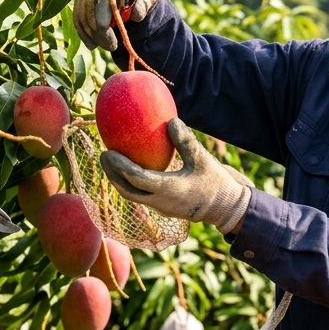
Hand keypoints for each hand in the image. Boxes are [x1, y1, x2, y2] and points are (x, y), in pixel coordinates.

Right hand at [74, 0, 161, 50]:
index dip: (104, 21)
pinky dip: (83, 32)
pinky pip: (77, 16)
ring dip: (92, 34)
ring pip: (81, 14)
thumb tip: (136, 14)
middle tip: (112, 46)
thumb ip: (145, 3)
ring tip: (107, 45)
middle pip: (89, 8)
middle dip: (99, 32)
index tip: (113, 41)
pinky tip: (92, 44)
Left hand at [100, 118, 252, 233]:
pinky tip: (131, 168)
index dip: (119, 166)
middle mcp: (160, 202)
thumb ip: (186, 141)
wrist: (225, 209)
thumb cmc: (216, 183)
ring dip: (119, 180)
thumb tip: (171, 120)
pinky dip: (131, 183)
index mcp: (168, 191)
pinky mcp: (163, 207)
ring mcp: (160, 207)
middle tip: (103, 155)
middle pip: (126, 191)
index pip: (135, 179)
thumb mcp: (203, 159)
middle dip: (112, 175)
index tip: (107, 152)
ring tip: (111, 163)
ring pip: (132, 195)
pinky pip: (141, 195)